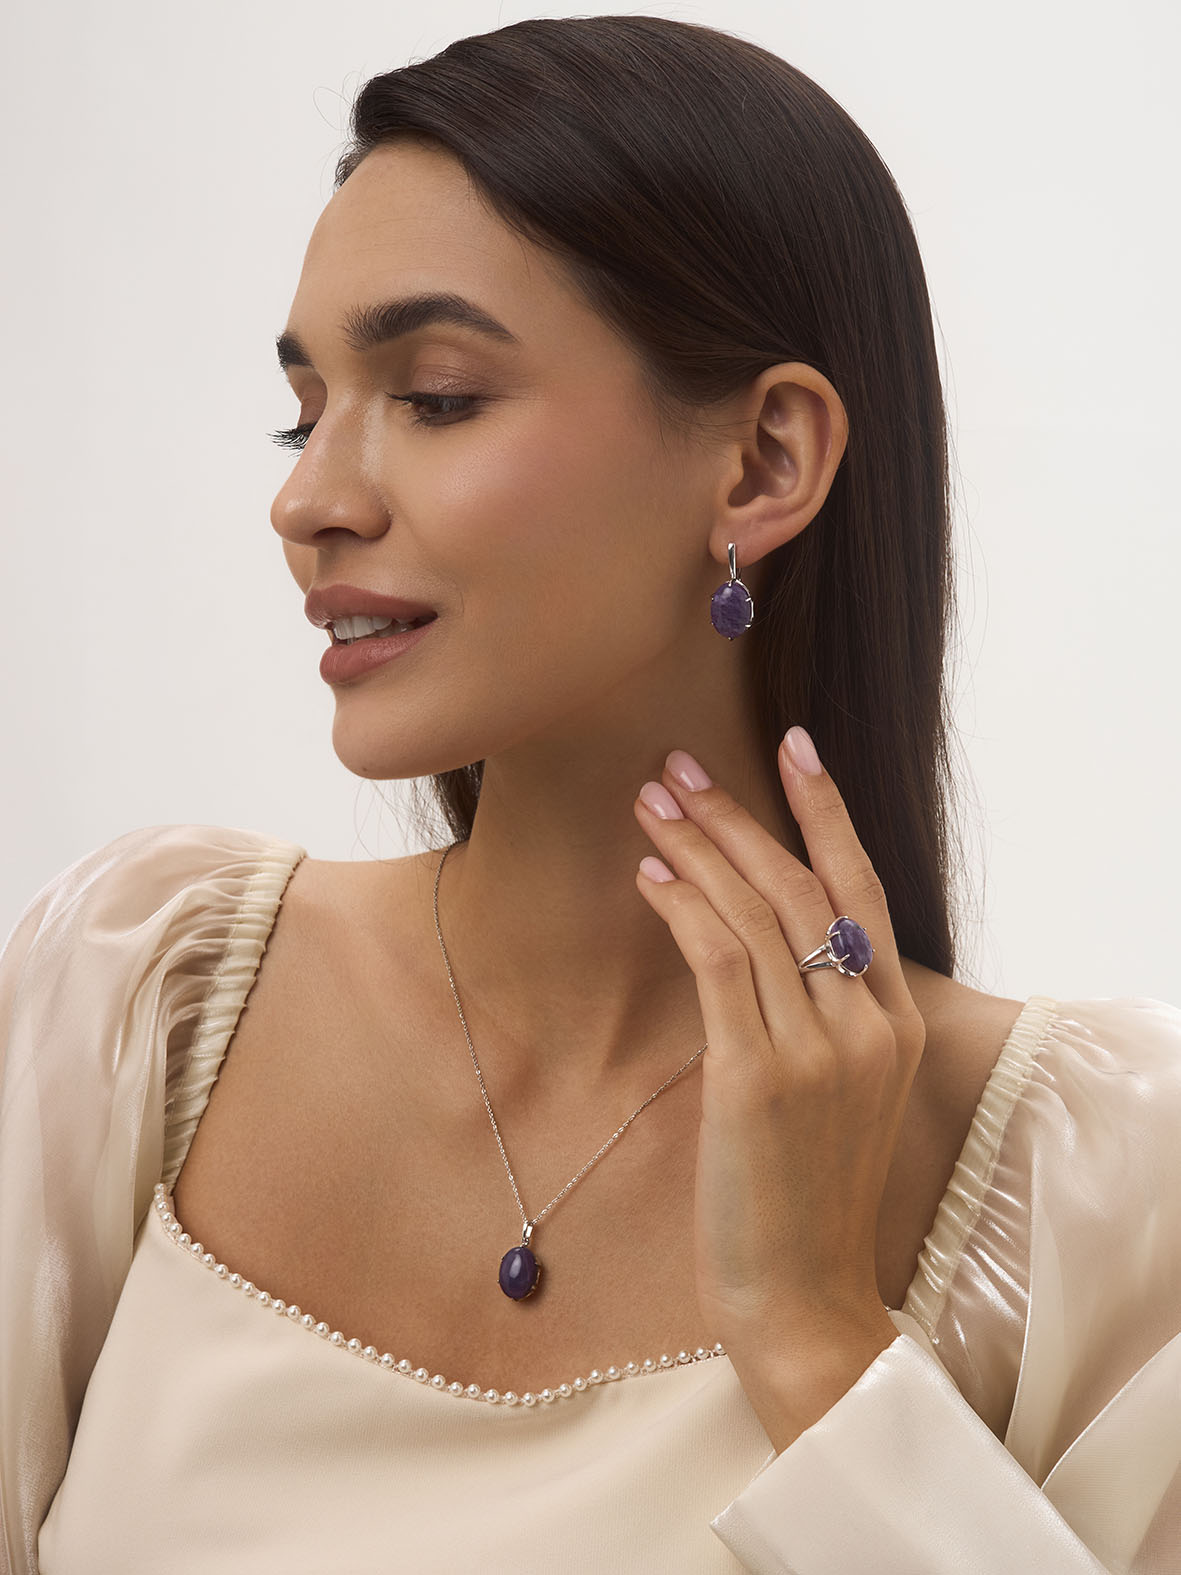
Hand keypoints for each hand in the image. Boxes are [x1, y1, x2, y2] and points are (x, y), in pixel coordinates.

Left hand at [633, 728, 925, 1443]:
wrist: (801, 1294)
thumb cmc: (805, 1193)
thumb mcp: (837, 1094)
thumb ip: (817, 1015)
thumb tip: (750, 938)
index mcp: (895, 1023)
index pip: (862, 889)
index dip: (826, 811)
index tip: (791, 746)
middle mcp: (867, 1025)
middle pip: (802, 886)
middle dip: (738, 815)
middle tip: (680, 765)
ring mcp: (819, 1050)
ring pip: (757, 914)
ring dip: (698, 848)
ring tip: (651, 802)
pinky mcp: (759, 1077)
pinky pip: (721, 964)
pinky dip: (684, 908)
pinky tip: (651, 874)